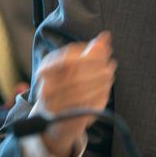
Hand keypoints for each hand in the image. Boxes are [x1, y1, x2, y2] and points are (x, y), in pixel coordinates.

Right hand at [33, 32, 115, 156]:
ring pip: (80, 93)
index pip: (67, 60)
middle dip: (97, 71)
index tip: (105, 54)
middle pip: (75, 77)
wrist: (54, 119)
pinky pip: (84, 108)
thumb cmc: (66, 86)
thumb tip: (106, 36)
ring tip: (110, 77)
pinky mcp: (63, 120)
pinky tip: (105, 91)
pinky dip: (97, 98)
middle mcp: (45, 88)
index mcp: (46, 70)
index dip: (89, 57)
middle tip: (110, 67)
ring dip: (100, 84)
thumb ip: (91, 52)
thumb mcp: (76, 66)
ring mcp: (53, 106)